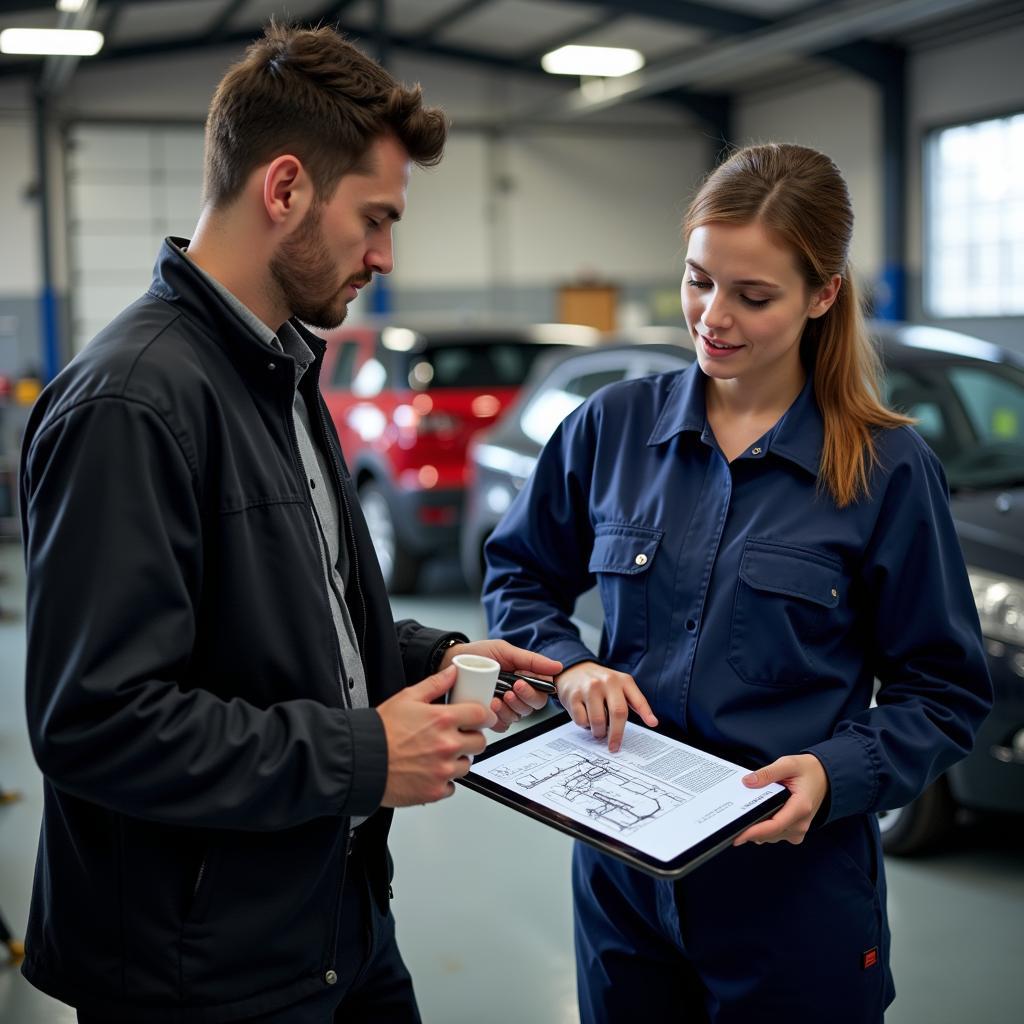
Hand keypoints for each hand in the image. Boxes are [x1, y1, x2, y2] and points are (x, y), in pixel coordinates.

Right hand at [377, 666, 496, 807]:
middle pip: (480, 742)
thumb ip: (435, 683)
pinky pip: (452, 786)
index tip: (481, 718)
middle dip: (471, 738)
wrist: (361, 760)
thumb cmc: (380, 731)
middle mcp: (447, 745)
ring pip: (467, 765)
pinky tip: (430, 771)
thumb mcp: (407, 697)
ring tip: (438, 755)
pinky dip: (445, 781)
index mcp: (442, 720)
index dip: (484, 716)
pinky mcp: (436, 791)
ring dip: (458, 760)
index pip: (481, 715)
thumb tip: (453, 672)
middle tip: (457, 737)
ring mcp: (443, 770)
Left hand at [440, 639, 561, 732]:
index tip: (521, 681)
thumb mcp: (504, 651)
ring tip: (497, 698)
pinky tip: (490, 706)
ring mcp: (503, 706)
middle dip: (523, 700)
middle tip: (510, 690)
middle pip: (533, 707)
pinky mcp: (490, 717)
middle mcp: (515, 693)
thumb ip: (531, 660)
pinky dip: (498, 718)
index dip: (535, 691)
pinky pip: (502, 725)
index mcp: (523, 677)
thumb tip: (557, 666)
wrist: (450, 662)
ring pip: (518, 717)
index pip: (542, 692)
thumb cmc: (477, 654)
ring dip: (510, 709)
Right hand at [555, 661, 657, 752]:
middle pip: (618, 713)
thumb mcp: (619, 685)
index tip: (653, 724)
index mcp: (622, 681)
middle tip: (614, 746)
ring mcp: (589, 688)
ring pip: (598, 721)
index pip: (637, 699)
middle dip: (616, 735)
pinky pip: (582, 721)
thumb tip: (652, 721)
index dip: (646, 712)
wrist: (574, 670)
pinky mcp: (573, 696)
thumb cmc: (600, 683)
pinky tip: (585, 718)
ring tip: (598, 729)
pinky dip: (584, 725)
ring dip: (598, 732)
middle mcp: (607, 682)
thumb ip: (634, 701)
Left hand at [732, 754, 829, 846]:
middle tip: (732, 817)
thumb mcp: (788, 764)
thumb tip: (747, 782)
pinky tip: (757, 815)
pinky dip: (764, 828)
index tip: (738, 835)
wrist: (825, 778)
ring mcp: (799, 830)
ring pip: (770, 836)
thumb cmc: (807, 770)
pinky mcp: (795, 831)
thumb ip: (768, 773)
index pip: (775, 825)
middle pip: (770, 833)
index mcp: (800, 807)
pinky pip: (775, 834)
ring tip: (746, 811)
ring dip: (757, 828)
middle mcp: (801, 823)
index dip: (755, 832)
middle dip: (750, 828)